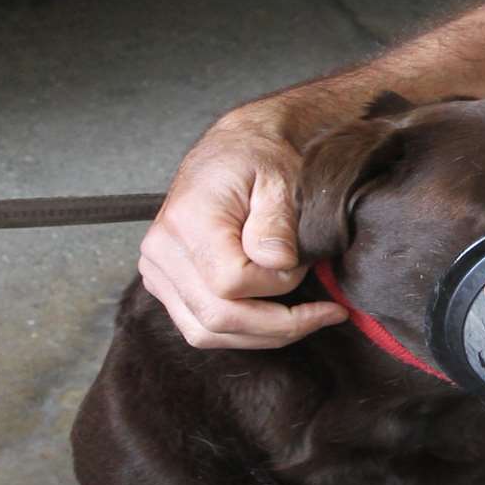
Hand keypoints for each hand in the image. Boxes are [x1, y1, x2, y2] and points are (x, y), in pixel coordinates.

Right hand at [138, 107, 345, 347]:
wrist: (232, 149)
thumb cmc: (257, 158)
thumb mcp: (278, 178)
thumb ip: (276, 221)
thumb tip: (278, 263)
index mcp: (187, 221)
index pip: (231, 282)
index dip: (276, 283)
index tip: (304, 265)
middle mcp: (162, 252)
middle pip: (216, 317)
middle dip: (278, 325)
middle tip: (325, 314)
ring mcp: (159, 272)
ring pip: (205, 332)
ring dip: (261, 336)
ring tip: (306, 321)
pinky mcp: (166, 284)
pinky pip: (199, 326)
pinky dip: (240, 332)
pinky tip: (275, 320)